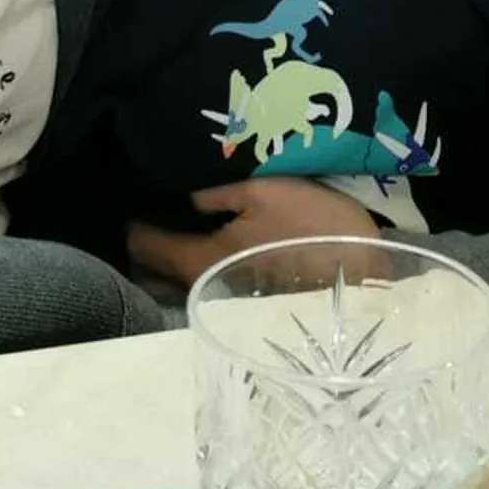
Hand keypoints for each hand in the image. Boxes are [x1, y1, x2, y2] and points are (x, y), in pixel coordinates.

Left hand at [127, 177, 378, 286]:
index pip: (141, 244)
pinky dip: (194, 257)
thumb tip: (178, 197)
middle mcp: (202, 286)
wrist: (365, 274)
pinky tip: (204, 234)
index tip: (124, 191)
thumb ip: (213, 195)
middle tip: (142, 203)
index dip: (129, 218)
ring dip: (169, 250)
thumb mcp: (260, 192)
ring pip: (179, 275)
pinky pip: (204, 276)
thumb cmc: (310, 226)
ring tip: (169, 216)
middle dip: (143, 241)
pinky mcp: (245, 298)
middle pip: (154, 268)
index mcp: (196, 259)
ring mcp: (224, 297)